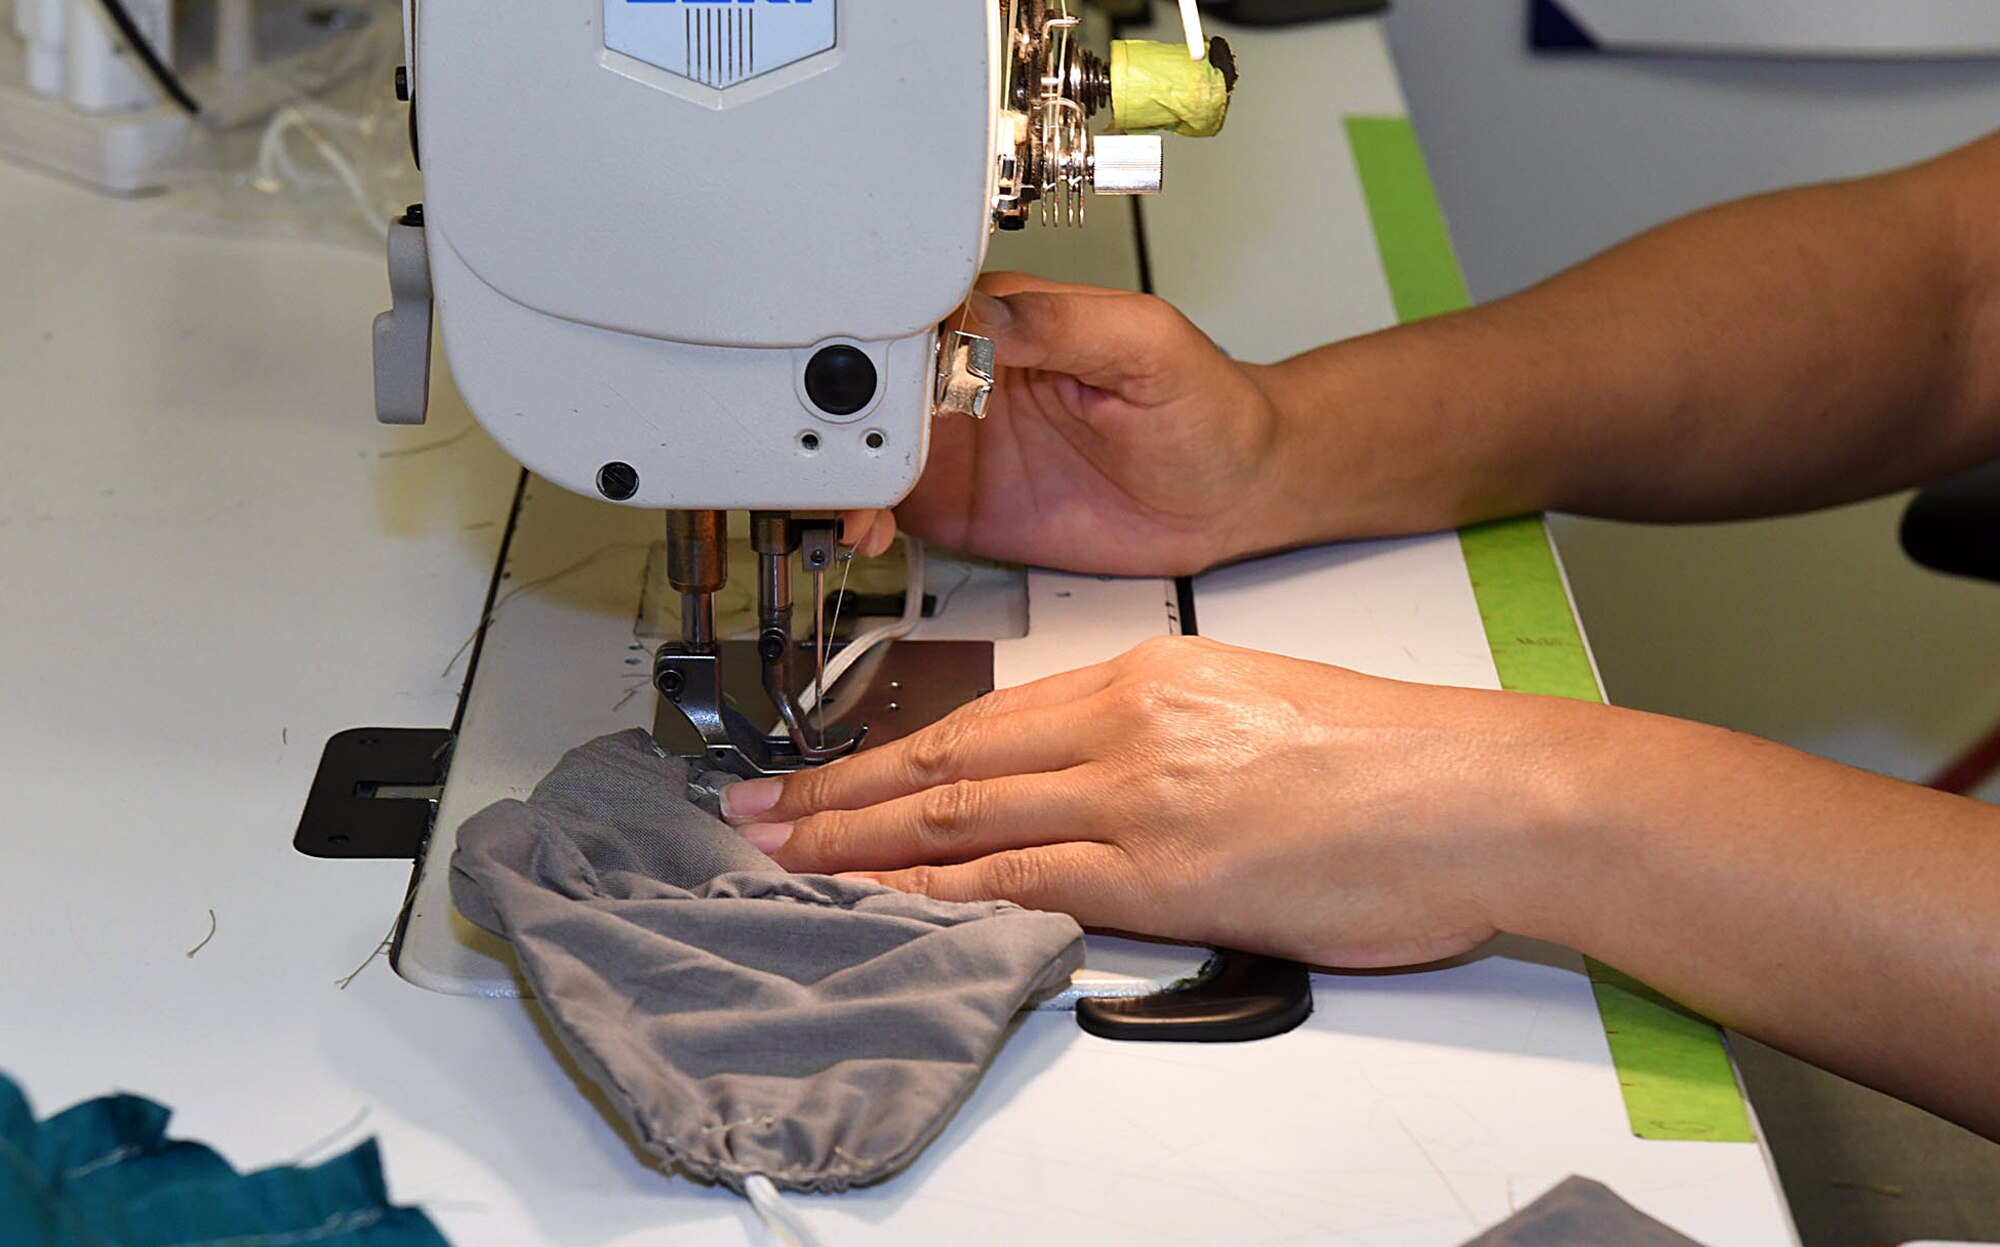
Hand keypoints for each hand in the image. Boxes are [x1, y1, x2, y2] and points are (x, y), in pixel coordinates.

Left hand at [720, 636, 1581, 968]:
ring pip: (963, 816)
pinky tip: (879, 903)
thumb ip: (1157, 747)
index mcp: (1146, 678)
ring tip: (782, 861)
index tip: (827, 774)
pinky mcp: (1167, 869)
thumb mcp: (1253, 714)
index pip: (984, 720)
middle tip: (755, 815)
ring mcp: (1139, 795)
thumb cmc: (1390, 763)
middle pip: (949, 762)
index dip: (889, 752)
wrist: (1480, 793)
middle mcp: (1125, 725)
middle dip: (839, 794)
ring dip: (860, 845)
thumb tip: (1093, 794)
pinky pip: (1020, 880)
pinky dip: (936, 894)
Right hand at [852, 274, 1303, 576]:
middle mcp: (970, 380)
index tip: (863, 369)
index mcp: (1006, 324)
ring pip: (870, 446)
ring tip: (842, 494)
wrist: (1231, 497)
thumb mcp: (1146, 342)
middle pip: (876, 383)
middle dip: (838, 408)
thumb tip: (991, 315)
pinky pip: (894, 507)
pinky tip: (867, 526)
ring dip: (841, 466)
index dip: (881, 339)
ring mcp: (961, 445)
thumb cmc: (1204, 406)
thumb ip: (1066, 325)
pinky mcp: (963, 505)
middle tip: (827, 437)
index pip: (919, 317)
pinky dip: (865, 516)